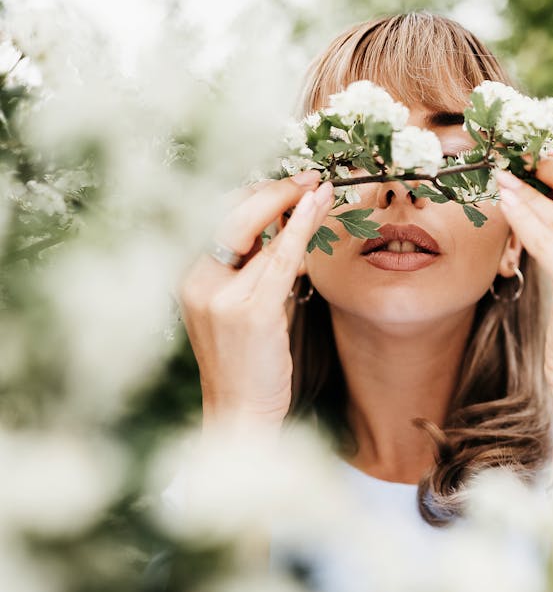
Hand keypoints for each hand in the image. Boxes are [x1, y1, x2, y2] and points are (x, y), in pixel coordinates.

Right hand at [177, 173, 333, 428]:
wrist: (239, 415)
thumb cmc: (246, 367)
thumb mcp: (243, 311)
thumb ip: (255, 274)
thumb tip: (284, 233)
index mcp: (192, 278)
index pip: (221, 219)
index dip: (256, 194)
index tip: (288, 182)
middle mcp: (198, 281)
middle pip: (236, 215)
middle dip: (275, 190)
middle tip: (309, 176)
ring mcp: (222, 297)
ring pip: (263, 235)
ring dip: (295, 204)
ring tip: (322, 187)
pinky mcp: (251, 312)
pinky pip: (280, 258)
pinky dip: (300, 229)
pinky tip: (316, 208)